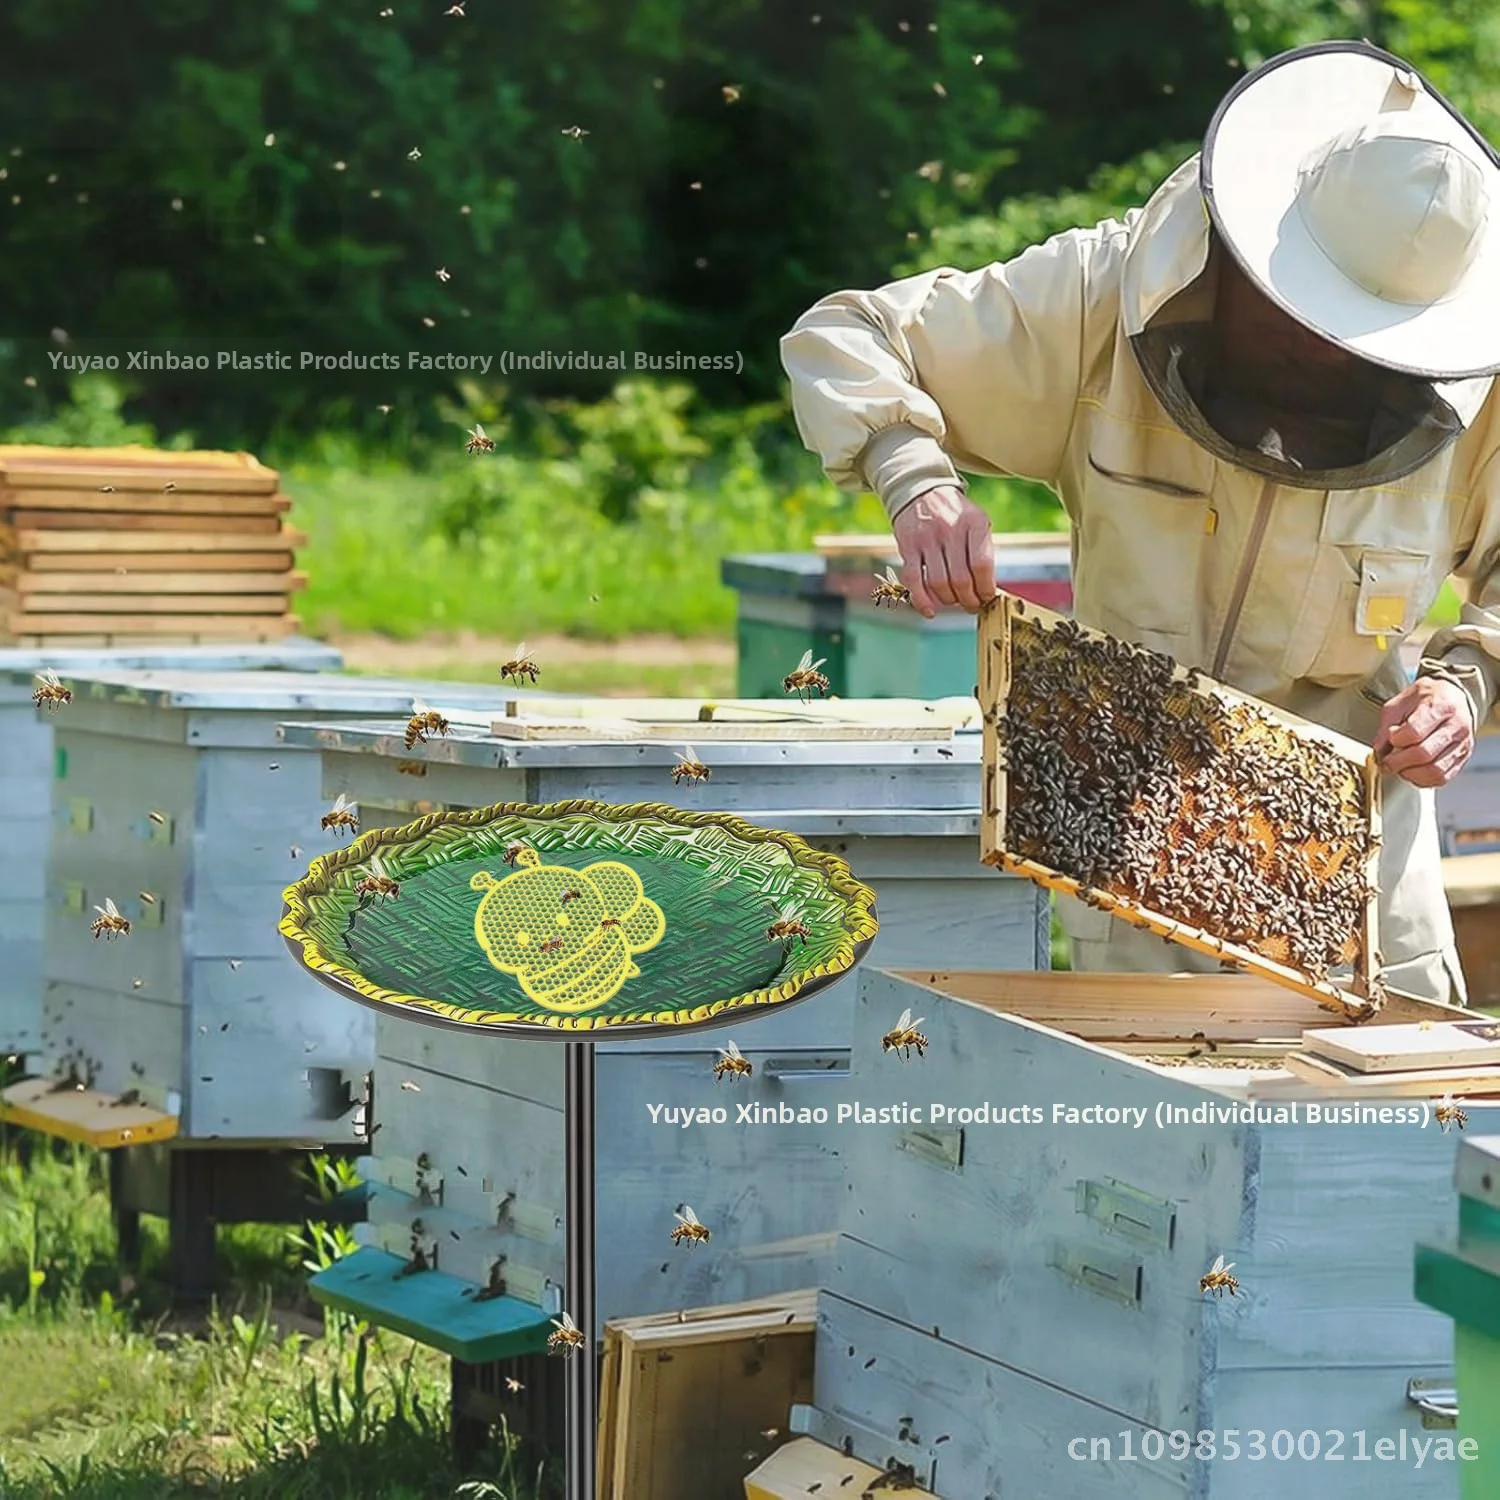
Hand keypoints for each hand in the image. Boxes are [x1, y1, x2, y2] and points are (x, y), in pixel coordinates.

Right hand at [890, 485, 995, 615]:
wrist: (922, 491)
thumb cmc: (955, 515)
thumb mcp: (977, 522)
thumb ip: (983, 551)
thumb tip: (987, 589)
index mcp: (974, 523)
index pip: (982, 565)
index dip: (986, 588)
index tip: (987, 597)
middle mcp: (950, 529)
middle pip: (960, 579)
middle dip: (969, 600)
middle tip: (972, 605)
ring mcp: (927, 538)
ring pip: (939, 583)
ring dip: (949, 600)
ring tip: (955, 602)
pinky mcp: (908, 547)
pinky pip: (914, 580)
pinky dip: (922, 600)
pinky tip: (930, 611)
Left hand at [1374, 676, 1475, 786]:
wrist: (1454, 698)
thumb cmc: (1426, 699)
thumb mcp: (1401, 702)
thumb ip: (1387, 724)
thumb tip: (1379, 750)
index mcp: (1441, 707)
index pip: (1414, 732)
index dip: (1396, 740)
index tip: (1390, 739)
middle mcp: (1456, 727)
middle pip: (1423, 754)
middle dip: (1398, 762)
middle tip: (1387, 762)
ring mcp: (1462, 745)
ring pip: (1434, 771)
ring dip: (1410, 774)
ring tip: (1400, 767)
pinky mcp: (1462, 759)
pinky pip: (1442, 778)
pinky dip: (1422, 780)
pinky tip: (1412, 772)